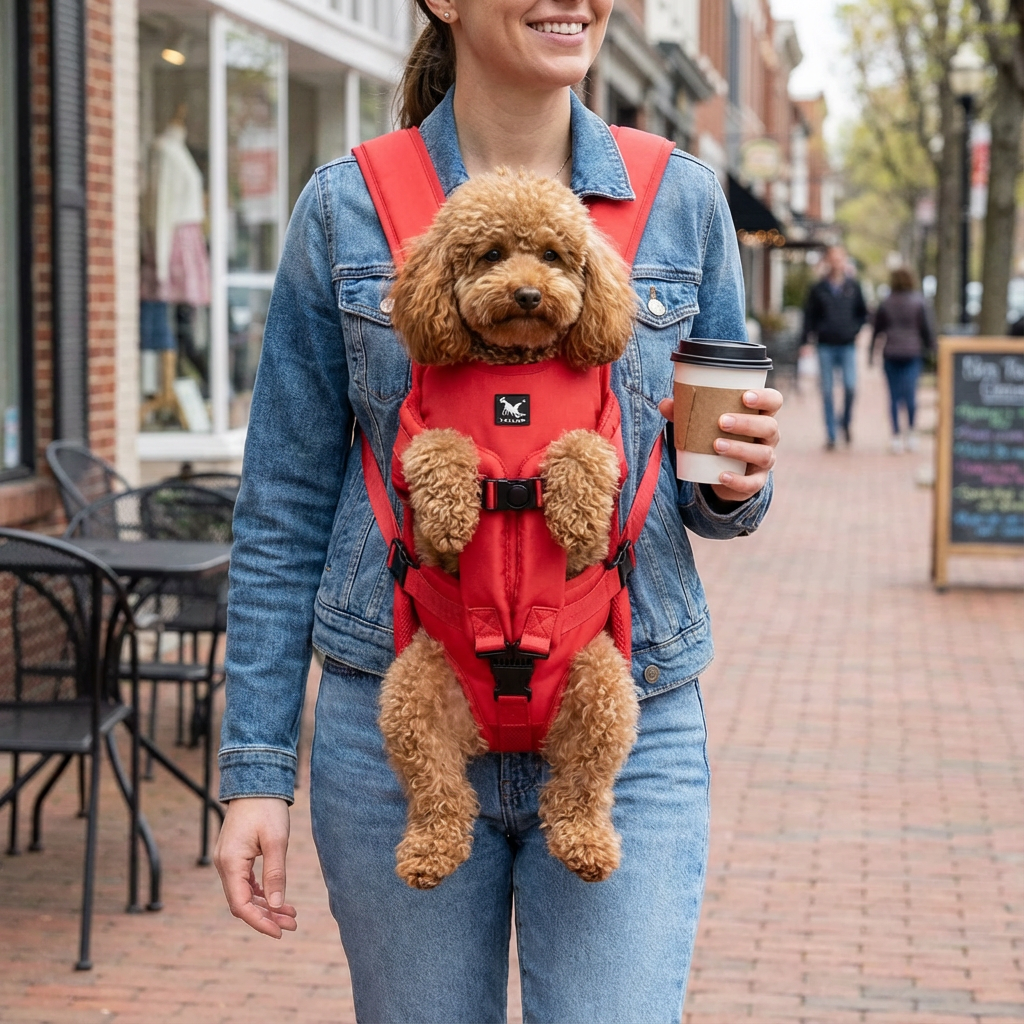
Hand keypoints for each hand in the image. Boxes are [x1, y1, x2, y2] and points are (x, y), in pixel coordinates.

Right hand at [213, 796, 297, 937]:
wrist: (256, 783)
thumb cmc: (267, 809)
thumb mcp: (277, 841)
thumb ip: (276, 874)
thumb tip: (278, 904)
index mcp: (230, 863)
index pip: (241, 905)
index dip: (260, 922)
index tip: (280, 932)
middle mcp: (224, 865)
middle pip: (242, 903)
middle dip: (267, 916)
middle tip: (293, 924)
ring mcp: (227, 861)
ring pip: (244, 894)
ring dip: (265, 905)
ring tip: (290, 914)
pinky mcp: (234, 856)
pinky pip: (244, 883)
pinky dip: (260, 893)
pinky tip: (277, 898)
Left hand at [659, 388, 782, 503]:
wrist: (720, 473)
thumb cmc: (716, 437)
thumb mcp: (703, 424)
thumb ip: (686, 413)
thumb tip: (664, 404)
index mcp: (760, 416)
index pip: (774, 402)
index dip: (765, 398)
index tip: (745, 396)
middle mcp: (768, 438)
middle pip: (769, 427)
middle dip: (747, 423)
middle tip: (721, 421)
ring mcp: (764, 461)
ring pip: (763, 454)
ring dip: (740, 449)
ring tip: (716, 445)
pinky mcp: (756, 481)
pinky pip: (752, 483)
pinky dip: (737, 480)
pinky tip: (721, 475)